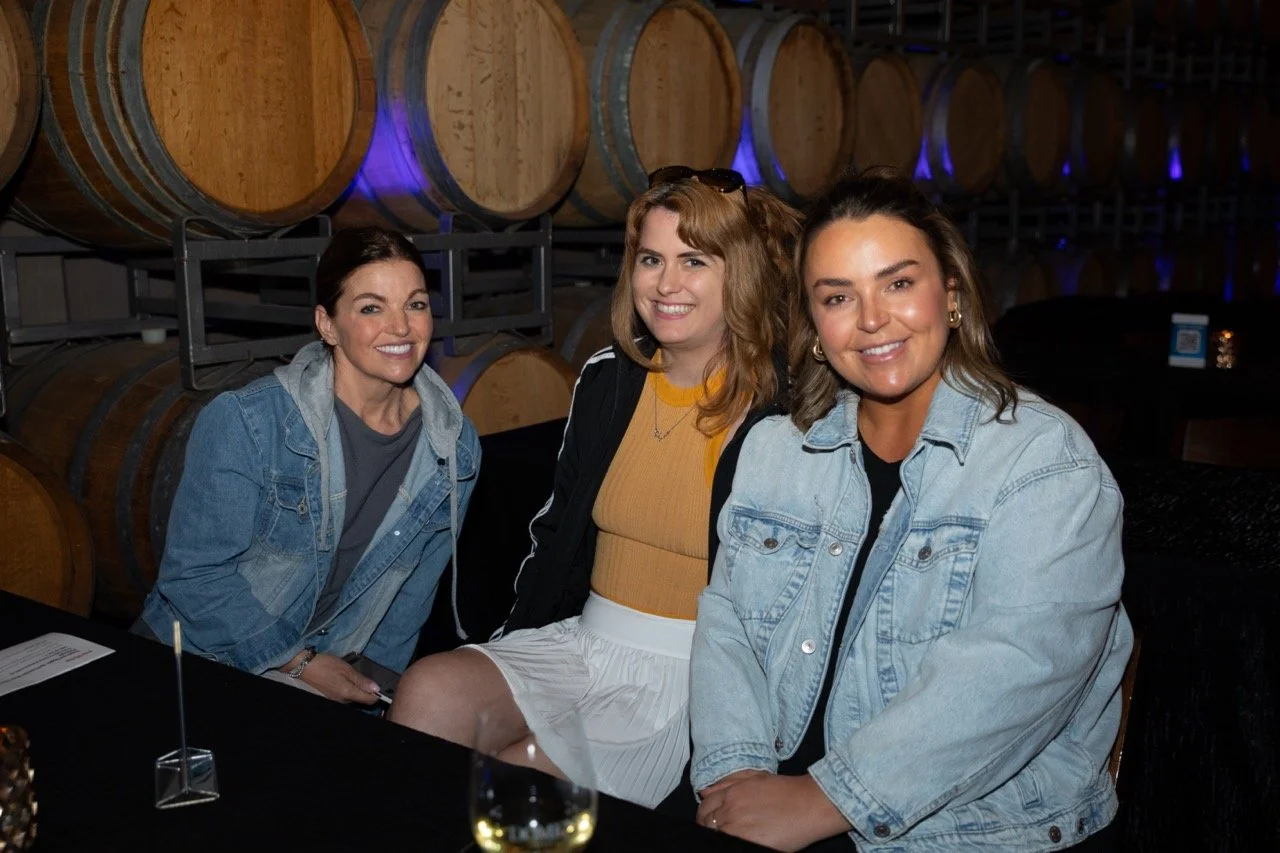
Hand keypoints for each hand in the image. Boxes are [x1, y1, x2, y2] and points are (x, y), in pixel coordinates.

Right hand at [282, 652, 379, 704]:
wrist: (304, 666)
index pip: (369, 700)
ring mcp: (335, 701)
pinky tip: (344, 680)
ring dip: (356, 689)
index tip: (377, 685)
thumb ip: (361, 680)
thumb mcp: (346, 669)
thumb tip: (376, 689)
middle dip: (366, 690)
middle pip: (361, 700)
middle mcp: (342, 701)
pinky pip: (344, 696)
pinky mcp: (330, 698)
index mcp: (348, 694)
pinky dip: (348, 689)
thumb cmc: (325, 665)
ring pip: (353, 698)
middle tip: (362, 676)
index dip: (377, 694)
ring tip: (351, 676)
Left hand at [697, 771, 851, 851]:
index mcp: (731, 793)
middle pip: (706, 823)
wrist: (809, 805)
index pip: (704, 807)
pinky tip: (744, 839)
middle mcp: (730, 810)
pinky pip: (729, 843)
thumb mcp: (756, 778)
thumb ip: (728, 783)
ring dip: (721, 834)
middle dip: (708, 826)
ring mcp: (736, 828)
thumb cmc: (788, 791)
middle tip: (719, 831)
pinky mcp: (746, 842)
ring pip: (715, 835)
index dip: (704, 816)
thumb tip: (704, 790)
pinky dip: (731, 841)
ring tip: (734, 834)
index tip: (709, 821)